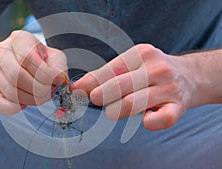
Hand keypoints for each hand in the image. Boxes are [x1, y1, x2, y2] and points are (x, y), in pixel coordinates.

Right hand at [0, 31, 67, 114]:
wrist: (12, 60)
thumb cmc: (38, 59)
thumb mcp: (52, 56)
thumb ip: (59, 67)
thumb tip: (60, 79)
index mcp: (19, 39)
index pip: (28, 59)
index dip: (45, 75)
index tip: (57, 82)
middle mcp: (1, 51)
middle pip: (18, 76)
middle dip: (39, 90)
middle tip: (49, 93)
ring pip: (10, 91)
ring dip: (31, 100)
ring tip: (41, 97)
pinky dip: (14, 108)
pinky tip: (24, 104)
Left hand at [72, 44, 194, 129]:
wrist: (189, 76)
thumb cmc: (150, 72)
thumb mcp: (130, 65)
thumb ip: (104, 75)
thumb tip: (77, 88)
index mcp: (142, 53)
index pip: (110, 70)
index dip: (90, 83)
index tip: (77, 92)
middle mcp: (157, 69)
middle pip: (118, 87)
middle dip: (101, 97)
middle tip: (98, 100)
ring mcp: (170, 88)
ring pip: (131, 104)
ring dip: (116, 111)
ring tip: (115, 109)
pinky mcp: (179, 107)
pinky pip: (159, 120)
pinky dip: (147, 122)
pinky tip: (144, 118)